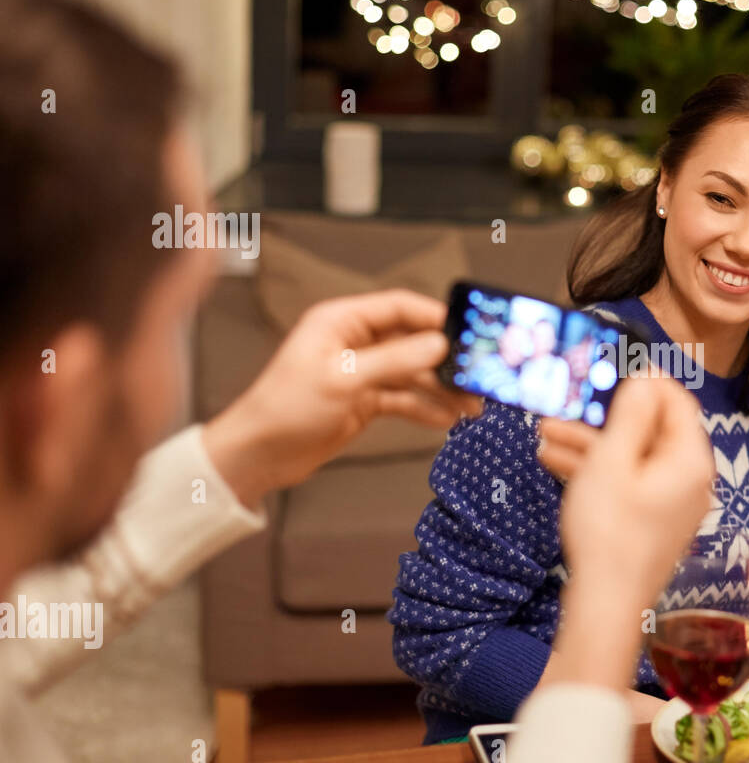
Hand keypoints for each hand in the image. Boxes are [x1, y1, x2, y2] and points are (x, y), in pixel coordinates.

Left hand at [202, 289, 481, 507]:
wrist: (258, 455)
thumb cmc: (285, 408)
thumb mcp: (344, 379)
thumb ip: (395, 360)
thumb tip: (438, 344)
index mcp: (341, 321)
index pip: (400, 307)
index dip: (436, 317)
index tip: (469, 332)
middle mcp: (354, 342)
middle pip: (412, 340)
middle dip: (445, 359)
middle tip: (476, 374)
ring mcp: (360, 372)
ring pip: (412, 373)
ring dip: (441, 389)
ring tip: (471, 406)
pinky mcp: (363, 400)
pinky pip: (403, 399)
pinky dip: (424, 408)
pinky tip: (447, 420)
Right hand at [547, 375, 713, 690]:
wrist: (606, 605)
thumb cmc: (609, 531)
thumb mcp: (613, 461)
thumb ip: (631, 414)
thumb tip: (647, 376)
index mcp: (689, 460)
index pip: (678, 402)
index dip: (645, 381)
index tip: (610, 368)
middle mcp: (688, 480)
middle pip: (650, 431)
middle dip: (603, 416)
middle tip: (564, 403)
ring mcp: (670, 504)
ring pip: (631, 459)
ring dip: (589, 444)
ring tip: (542, 433)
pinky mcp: (650, 523)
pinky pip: (626, 483)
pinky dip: (595, 471)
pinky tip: (552, 463)